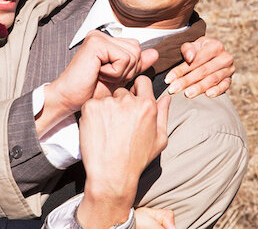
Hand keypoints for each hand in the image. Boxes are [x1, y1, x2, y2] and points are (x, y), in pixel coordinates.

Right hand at [48, 31, 157, 115]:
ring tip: (102, 75)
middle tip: (106, 77)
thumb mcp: (121, 78)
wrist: (70, 100)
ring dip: (121, 73)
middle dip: (127, 70)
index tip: (110, 77)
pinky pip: (124, 58)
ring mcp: (98, 36)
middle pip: (137, 50)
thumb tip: (155, 53)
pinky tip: (99, 74)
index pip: (136, 49)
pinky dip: (115, 73)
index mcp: (107, 41)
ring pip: (133, 54)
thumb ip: (137, 65)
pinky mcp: (96, 43)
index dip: (130, 68)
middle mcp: (102, 35)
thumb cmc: (91, 91)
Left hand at [76, 76, 170, 228]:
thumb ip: (164, 115)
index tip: (132, 100)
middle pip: (123, 92)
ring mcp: (109, 103)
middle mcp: (129, 101)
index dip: (137, 90)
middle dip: (121, 103)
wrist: (111, 175)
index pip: (142, 82)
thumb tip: (166, 97)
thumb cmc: (136, 160)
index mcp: (147, 106)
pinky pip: (92, 104)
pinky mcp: (91, 107)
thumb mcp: (159, 140)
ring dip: (106, 109)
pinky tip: (97, 130)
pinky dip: (92, 115)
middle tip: (118, 124)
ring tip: (107, 130)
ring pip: (107, 99)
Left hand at [166, 37, 233, 97]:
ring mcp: (229, 69)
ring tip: (187, 94)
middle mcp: (224, 57)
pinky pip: (224, 86)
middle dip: (187, 81)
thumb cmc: (199, 50)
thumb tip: (189, 57)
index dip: (181, 70)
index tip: (169, 79)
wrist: (212, 54)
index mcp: (215, 46)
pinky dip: (217, 91)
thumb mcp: (192, 46)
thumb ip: (188, 50)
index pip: (196, 60)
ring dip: (199, 88)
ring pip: (212, 79)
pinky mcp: (229, 79)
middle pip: (203, 71)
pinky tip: (207, 94)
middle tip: (173, 89)